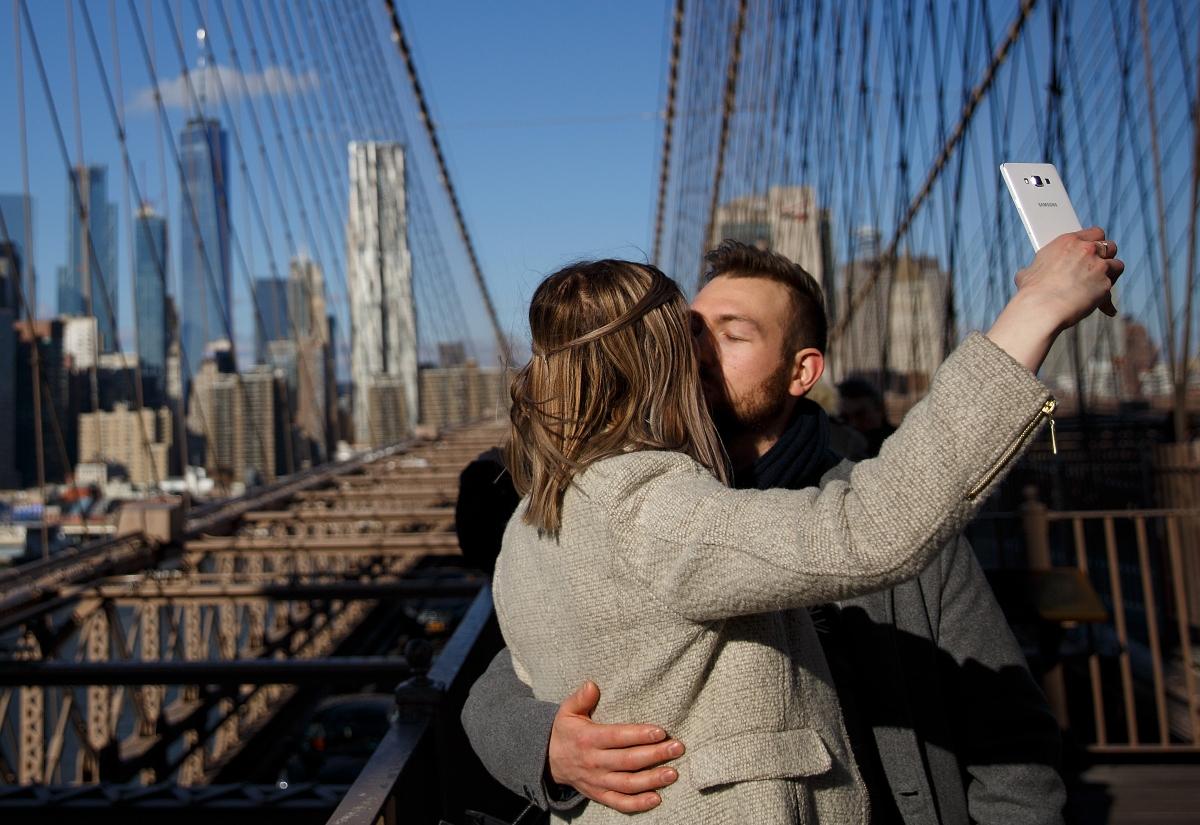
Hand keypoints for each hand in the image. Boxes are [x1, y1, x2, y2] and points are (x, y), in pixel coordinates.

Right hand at [547, 681, 684, 813]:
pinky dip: (638, 804)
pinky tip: (656, 799)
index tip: (660, 731)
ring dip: (652, 780)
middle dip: (655, 754)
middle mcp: (594, 762)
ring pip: (628, 783)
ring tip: (673, 773)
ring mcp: (597, 781)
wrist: (547, 761)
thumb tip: (592, 685)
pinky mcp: (599, 795)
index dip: (639, 735)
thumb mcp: (566, 711)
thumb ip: (581, 698)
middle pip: (628, 760)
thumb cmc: (565, 732)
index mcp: (588, 739)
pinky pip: (619, 803)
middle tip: (677, 748)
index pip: (617, 737)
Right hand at [987, 227, 1124, 372]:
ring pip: (1117, 265)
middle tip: (1098, 267)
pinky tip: (1102, 307)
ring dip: (1111, 275)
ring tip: (1099, 285)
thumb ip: (1039, 267)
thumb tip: (1029, 274)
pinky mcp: (1105, 284)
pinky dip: (1107, 300)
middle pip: (1110, 246)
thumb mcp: (1030, 272)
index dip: (1095, 242)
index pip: (1095, 232)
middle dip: (1106, 256)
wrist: (1042, 307)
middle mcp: (1086, 250)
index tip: (1092, 249)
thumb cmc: (1031, 291)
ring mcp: (1098, 266)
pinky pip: (1111, 290)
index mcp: (1068, 241)